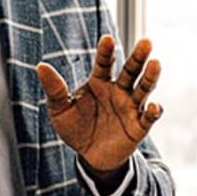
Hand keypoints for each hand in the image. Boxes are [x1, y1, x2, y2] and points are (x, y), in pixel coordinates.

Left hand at [38, 36, 163, 185]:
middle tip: (146, 42)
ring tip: (155, 64)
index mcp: (99, 82)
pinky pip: (149, 117)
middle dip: (138, 57)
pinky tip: (153, 106)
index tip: (107, 39)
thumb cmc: (74, 128)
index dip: (106, 51)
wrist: (88, 156)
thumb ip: (54, 89)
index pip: (105, 63)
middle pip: (131, 70)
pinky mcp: (139, 126)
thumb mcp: (59, 109)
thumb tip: (40, 66)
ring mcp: (130, 107)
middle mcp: (118, 91)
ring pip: (144, 89)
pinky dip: (154, 111)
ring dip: (150, 77)